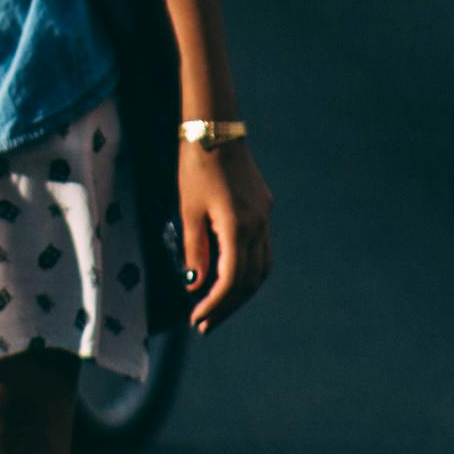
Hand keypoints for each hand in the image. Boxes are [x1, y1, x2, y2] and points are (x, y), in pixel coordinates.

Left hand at [175, 136, 271, 331]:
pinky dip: (248, 270)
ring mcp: (265, 217)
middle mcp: (258, 225)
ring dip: (241, 291)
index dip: (215, 303)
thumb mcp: (188, 210)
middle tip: (204, 324)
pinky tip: (230, 277)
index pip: (232, 279)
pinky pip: (262, 249)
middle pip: (250, 280)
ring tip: (218, 307)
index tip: (197, 318)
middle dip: (227, 305)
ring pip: (262, 268)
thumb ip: (194, 250)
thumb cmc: (196, 167)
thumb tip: (195, 285)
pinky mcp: (264, 209)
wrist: (216, 130)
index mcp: (237, 226)